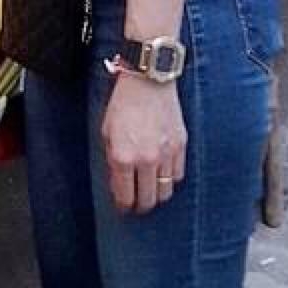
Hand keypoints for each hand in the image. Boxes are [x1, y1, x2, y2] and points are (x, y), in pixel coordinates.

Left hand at [101, 73, 185, 214]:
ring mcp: (165, 154)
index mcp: (123, 157)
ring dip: (157, 195)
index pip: (125, 197)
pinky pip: (178, 175)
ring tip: (151, 191)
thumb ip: (112, 160)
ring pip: (165, 192)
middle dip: (141, 206)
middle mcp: (145, 160)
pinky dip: (170, 179)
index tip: (123, 207)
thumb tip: (118, 182)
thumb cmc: (123, 103)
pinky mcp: (180, 146)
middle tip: (138, 204)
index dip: (124, 206)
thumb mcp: (107, 132)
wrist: (148, 80)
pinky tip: (163, 174)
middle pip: (148, 200)